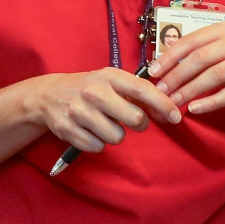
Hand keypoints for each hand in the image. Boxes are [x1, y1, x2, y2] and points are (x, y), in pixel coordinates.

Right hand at [29, 68, 180, 153]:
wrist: (48, 95)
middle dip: (140, 124)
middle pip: (134, 118)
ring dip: (116, 134)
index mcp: (109, 77)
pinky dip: (98, 142)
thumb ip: (136, 92)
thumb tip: (167, 109)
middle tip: (135, 121)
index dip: (163, 104)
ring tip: (106, 123)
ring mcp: (79, 112)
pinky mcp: (68, 130)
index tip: (176, 116)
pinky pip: (98, 146)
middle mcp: (95, 92)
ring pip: (117, 137)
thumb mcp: (111, 80)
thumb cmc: (89, 87)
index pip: (142, 90)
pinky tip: (91, 130)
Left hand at [148, 21, 224, 115]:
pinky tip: (195, 109)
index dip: (170, 56)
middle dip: (177, 75)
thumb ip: (200, 51)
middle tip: (160, 91)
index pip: (193, 40)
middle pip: (202, 58)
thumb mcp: (224, 50)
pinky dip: (211, 102)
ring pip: (215, 75)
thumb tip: (163, 60)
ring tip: (174, 102)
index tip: (153, 71)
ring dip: (190, 90)